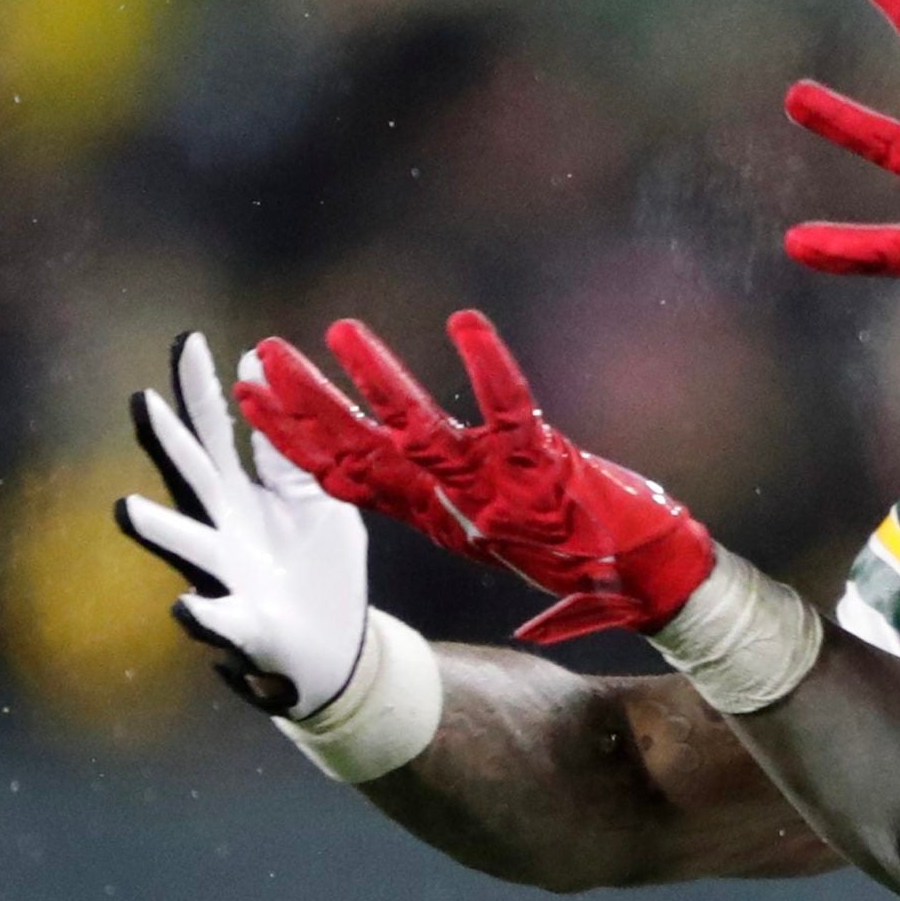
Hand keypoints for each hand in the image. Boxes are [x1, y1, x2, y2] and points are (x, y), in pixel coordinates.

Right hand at [114, 332, 368, 717]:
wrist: (339, 644)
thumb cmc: (316, 564)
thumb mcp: (313, 492)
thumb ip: (286, 447)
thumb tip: (262, 375)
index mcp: (245, 494)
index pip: (219, 431)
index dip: (206, 388)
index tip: (190, 340)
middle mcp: (225, 529)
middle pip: (194, 476)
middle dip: (172, 440)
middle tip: (143, 400)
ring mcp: (229, 577)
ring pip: (190, 548)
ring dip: (159, 528)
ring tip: (126, 507)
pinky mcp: (245, 626)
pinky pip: (219, 620)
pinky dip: (201, 613)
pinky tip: (185, 604)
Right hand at [234, 309, 716, 645]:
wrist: (650, 579)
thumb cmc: (583, 553)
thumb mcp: (503, 538)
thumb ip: (461, 515)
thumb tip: (417, 489)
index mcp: (438, 513)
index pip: (348, 475)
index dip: (294, 439)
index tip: (249, 397)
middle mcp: (454, 500)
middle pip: (363, 451)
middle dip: (309, 404)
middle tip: (263, 352)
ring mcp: (496, 484)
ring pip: (422, 429)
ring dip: (381, 380)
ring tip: (343, 330)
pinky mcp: (543, 464)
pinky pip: (510, 406)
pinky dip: (489, 365)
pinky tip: (467, 321)